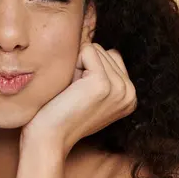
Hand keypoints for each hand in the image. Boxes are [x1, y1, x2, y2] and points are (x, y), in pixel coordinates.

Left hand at [21, 42, 137, 155]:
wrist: (49, 137)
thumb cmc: (61, 114)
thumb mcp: (88, 93)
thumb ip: (100, 72)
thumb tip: (92, 40)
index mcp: (130, 96)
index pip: (111, 55)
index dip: (88, 68)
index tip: (80, 94)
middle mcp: (130, 93)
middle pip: (104, 50)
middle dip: (83, 66)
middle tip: (74, 94)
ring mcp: (119, 88)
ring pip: (95, 49)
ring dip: (77, 66)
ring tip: (72, 93)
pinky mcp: (103, 83)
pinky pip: (87, 50)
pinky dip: (73, 65)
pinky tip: (70, 89)